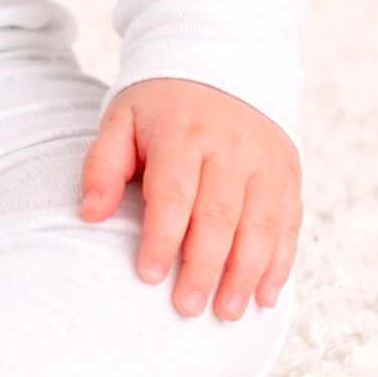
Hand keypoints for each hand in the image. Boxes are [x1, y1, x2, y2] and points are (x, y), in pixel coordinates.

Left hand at [78, 77, 301, 321]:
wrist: (220, 64)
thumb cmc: (160, 106)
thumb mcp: (121, 120)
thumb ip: (102, 165)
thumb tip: (89, 214)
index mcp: (183, 132)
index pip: (173, 192)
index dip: (161, 236)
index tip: (148, 275)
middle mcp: (230, 146)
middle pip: (218, 215)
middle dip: (204, 267)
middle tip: (187, 308)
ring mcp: (265, 160)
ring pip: (260, 224)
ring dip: (246, 274)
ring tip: (227, 312)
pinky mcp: (287, 172)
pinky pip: (288, 223)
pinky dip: (280, 262)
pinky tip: (265, 295)